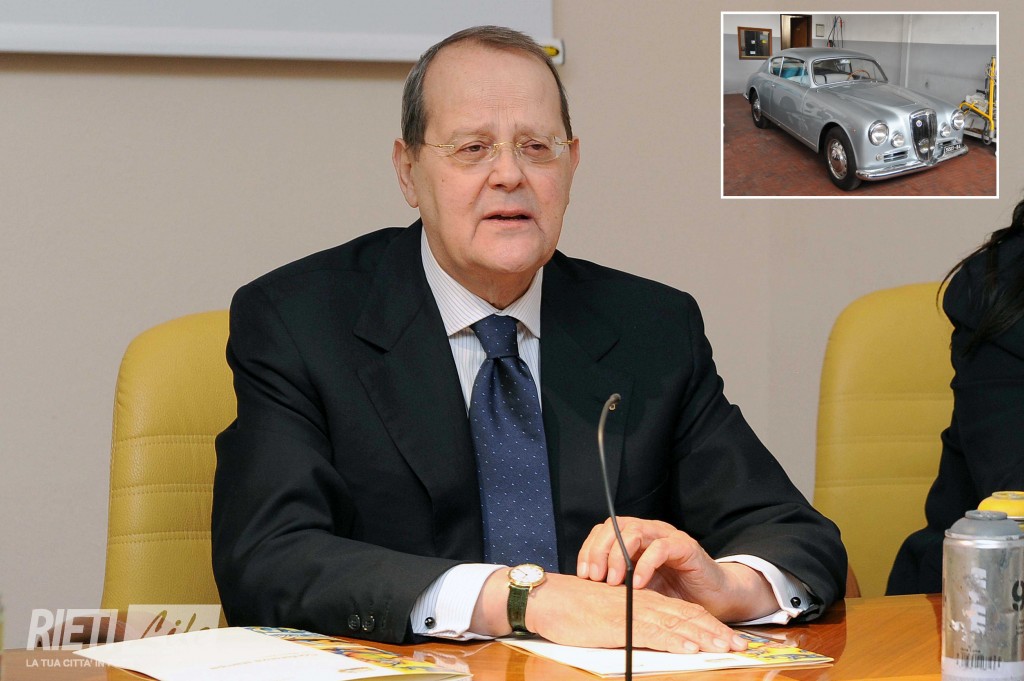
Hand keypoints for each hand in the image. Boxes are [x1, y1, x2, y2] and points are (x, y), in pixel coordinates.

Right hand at [471, 570, 746, 653]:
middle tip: (741, 646)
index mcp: (642, 600)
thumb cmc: (573, 610)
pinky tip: (694, 648)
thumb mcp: (609, 615)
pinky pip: (658, 634)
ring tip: (728, 648)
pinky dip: (679, 641)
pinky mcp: (625, 624)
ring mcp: (636, 613)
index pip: (683, 612)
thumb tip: (647, 634)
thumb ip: (630, 621)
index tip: (728, 638)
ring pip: (680, 625)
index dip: (708, 625)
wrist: (550, 599)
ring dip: (707, 638)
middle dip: (717, 633)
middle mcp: (644, 604)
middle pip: (689, 618)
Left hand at [577, 517, 776, 622]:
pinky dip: (646, 564)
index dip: (589, 549)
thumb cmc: (675, 593)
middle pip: (615, 527)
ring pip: (634, 532)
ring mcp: (667, 537)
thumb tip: (587, 587)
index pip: (604, 531)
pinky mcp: (685, 547)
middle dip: (600, 551)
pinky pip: (660, 548)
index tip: (583, 574)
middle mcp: (649, 532)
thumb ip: (618, 581)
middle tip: (595, 577)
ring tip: (614, 581)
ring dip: (619, 556)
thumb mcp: (639, 587)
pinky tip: (639, 583)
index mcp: (634, 539)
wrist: (713, 598)